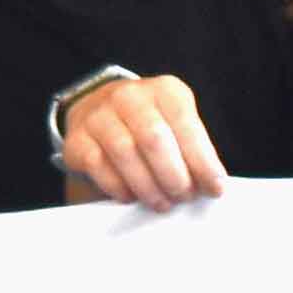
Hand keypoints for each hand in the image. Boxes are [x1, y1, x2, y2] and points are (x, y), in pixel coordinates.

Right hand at [56, 71, 229, 208]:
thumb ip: (194, 151)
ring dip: (148, 186)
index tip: (214, 188)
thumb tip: (211, 185)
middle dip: (174, 176)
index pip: (186, 125)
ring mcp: (99, 115)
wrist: (98, 113)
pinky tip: (132, 196)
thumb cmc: (149, 125)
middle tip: (183, 197)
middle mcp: (129, 96)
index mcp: (164, 90)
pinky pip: (99, 166)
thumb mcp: (176, 126)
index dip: (202, 160)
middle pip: (155, 139)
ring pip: (125, 153)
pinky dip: (120, 187)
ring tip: (162, 202)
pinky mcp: (77, 139)